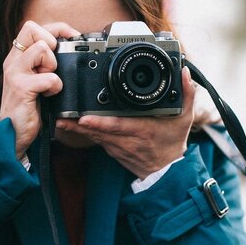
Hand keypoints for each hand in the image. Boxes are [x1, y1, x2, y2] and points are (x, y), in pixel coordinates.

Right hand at [0, 20, 79, 157]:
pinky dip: (55, 86)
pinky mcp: (21, 88)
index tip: (72, 39)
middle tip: (53, 65)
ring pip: (42, 48)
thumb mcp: (35, 79)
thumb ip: (44, 63)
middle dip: (51, 43)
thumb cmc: (28, 107)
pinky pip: (49, 77)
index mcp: (17, 56)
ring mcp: (15, 73)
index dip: (57, 29)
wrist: (12, 133)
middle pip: (33, 28)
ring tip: (49, 82)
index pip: (34, 27)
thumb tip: (69, 48)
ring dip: (53, 66)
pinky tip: (49, 95)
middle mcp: (13, 60)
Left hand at [56, 67, 196, 178]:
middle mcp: (128, 141)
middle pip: (100, 131)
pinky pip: (95, 140)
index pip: (119, 126)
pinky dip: (83, 133)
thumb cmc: (173, 143)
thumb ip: (186, 95)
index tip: (85, 118)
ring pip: (94, 136)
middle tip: (62, 115)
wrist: (167, 171)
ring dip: (76, 128)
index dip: (101, 124)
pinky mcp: (112, 150)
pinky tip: (69, 124)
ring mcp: (118, 147)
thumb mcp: (184, 119)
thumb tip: (185, 73)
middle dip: (79, 124)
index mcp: (144, 131)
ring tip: (60, 118)